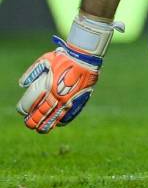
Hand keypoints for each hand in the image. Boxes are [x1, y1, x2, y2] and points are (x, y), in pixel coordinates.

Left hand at [17, 15, 122, 132]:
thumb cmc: (64, 58)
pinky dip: (62, 121)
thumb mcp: (45, 61)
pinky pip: (69, 115)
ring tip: (41, 129)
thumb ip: (32, 72)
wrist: (85, 58)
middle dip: (34, 121)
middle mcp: (57, 97)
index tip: (24, 113)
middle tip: (30, 124)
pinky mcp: (79, 101)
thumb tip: (22, 84)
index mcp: (46, 88)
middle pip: (41, 115)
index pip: (31, 106)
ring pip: (54, 118)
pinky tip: (58, 124)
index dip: (26, 112)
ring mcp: (68, 101)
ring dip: (46, 125)